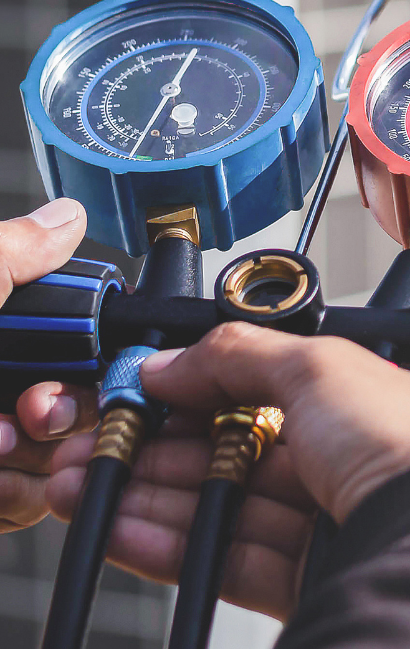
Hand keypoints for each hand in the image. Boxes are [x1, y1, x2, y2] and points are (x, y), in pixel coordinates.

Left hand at [0, 198, 98, 530]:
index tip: (86, 359)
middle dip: (70, 406)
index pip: (69, 332)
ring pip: (61, 453)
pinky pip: (27, 501)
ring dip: (42, 454)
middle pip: (78, 394)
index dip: (91, 346)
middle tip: (38, 408)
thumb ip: (8, 255)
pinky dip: (13, 494)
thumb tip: (65, 218)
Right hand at [47, 323, 409, 619]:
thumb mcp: (321, 367)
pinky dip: (175, 542)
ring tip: (90, 485)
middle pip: (239, 451)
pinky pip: (229, 557)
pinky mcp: (312, 578)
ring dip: (155, 495)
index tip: (146, 391)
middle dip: (164, 446)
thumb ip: (242, 356)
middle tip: (103, 444)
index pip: (265, 390)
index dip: (202, 389)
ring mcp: (331, 522)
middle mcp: (351, 460)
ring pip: (227, 506)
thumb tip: (177, 358)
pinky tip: (129, 528)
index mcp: (364, 400)